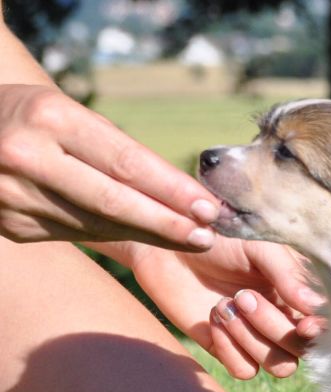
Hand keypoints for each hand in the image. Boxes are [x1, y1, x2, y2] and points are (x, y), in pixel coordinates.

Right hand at [0, 84, 219, 249]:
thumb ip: (117, 149)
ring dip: (149, 236)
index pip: (126, 163)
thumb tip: (181, 193)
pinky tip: (146, 239)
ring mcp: (14, 196)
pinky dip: (116, 237)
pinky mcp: (12, 226)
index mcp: (49, 118)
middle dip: (168, 223)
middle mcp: (27, 157)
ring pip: (98, 225)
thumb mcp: (68, 113)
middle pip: (114, 202)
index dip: (172, 190)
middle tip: (208, 236)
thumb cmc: (33, 117)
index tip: (210, 208)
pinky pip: (78, 235)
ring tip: (189, 240)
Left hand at [128, 240, 326, 378]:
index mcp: (299, 296)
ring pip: (278, 366)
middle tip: (242, 296)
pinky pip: (245, 371)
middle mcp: (284, 320)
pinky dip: (229, 348)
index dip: (319, 333)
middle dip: (272, 327)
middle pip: (300, 351)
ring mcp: (257, 339)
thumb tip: (314, 308)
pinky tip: (213, 318)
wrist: (170, 247)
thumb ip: (289, 276)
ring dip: (251, 339)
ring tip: (224, 305)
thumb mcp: (260, 248)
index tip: (304, 323)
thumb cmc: (220, 239)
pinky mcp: (228, 350)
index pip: (324, 329)